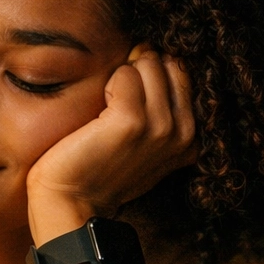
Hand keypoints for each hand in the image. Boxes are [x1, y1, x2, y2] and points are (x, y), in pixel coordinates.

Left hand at [26, 47, 195, 244]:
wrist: (72, 204)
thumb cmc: (99, 173)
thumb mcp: (144, 147)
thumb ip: (161, 113)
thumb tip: (155, 58)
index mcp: (191, 138)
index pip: (183, 74)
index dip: (153, 74)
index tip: (130, 96)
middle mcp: (183, 132)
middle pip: (168, 64)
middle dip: (140, 69)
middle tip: (116, 100)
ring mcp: (160, 126)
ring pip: (148, 64)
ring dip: (122, 76)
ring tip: (107, 108)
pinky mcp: (131, 120)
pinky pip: (124, 74)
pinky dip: (108, 83)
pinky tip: (98, 112)